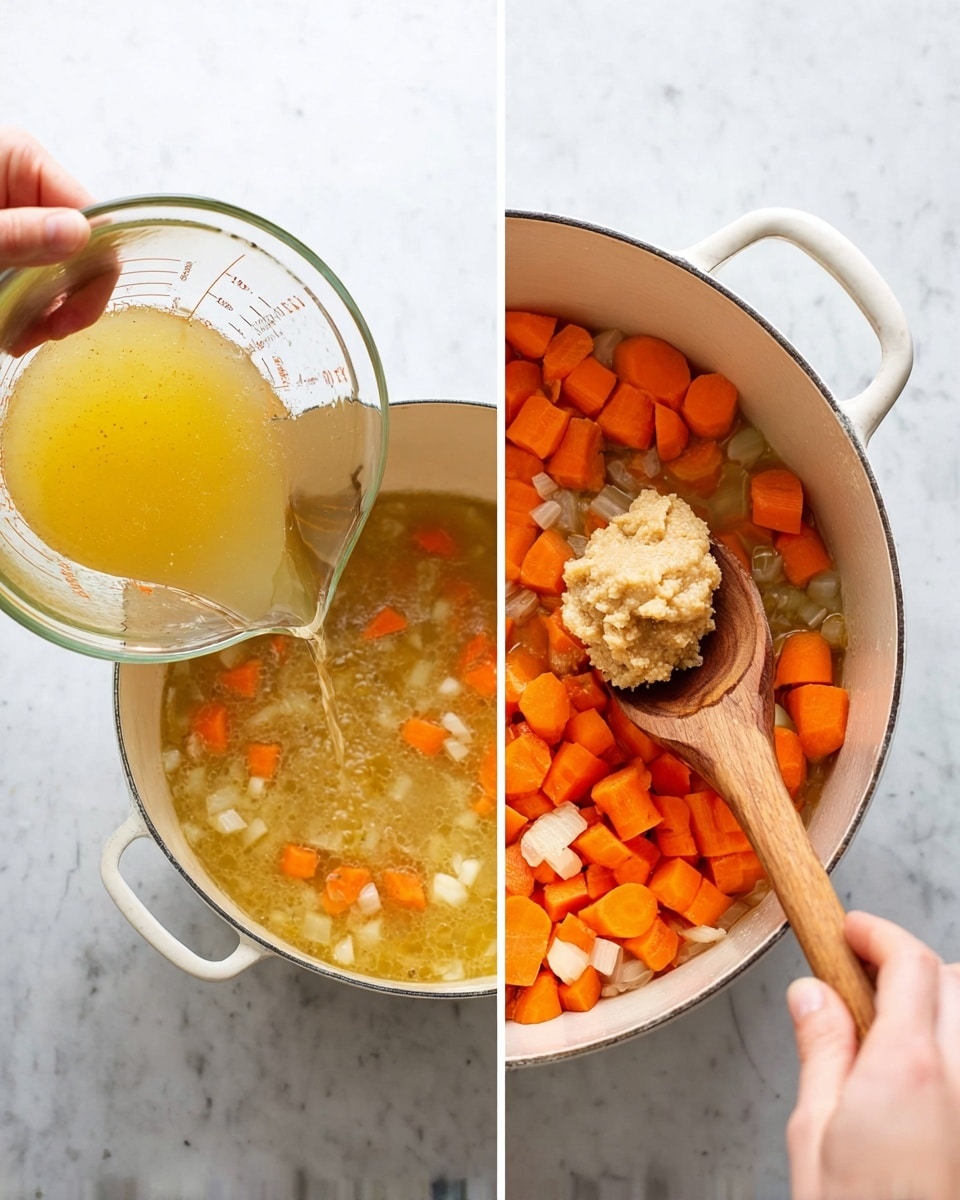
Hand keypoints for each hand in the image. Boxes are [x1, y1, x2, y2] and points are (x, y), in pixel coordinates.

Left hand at [0, 127, 107, 354]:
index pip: (91, 220)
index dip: (90, 276)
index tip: (64, 324)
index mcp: (20, 159)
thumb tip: (79, 234)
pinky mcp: (1, 240)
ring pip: (52, 269)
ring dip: (36, 310)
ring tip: (9, 335)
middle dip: (58, 300)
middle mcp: (21, 183)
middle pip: (75, 249)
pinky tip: (2, 325)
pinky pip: (26, 274)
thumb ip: (18, 234)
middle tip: (30, 336)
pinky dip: (18, 305)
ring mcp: (10, 213)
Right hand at [786, 911, 959, 1199]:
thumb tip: (812, 995)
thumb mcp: (813, 1132)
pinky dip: (953, 1047)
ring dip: (942, 1006)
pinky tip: (921, 1077)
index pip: (910, 963)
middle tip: (866, 982)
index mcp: (906, 1068)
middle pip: (955, 981)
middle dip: (914, 967)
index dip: (878, 933)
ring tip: (895, 1033)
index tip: (851, 930)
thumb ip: (823, 1052)